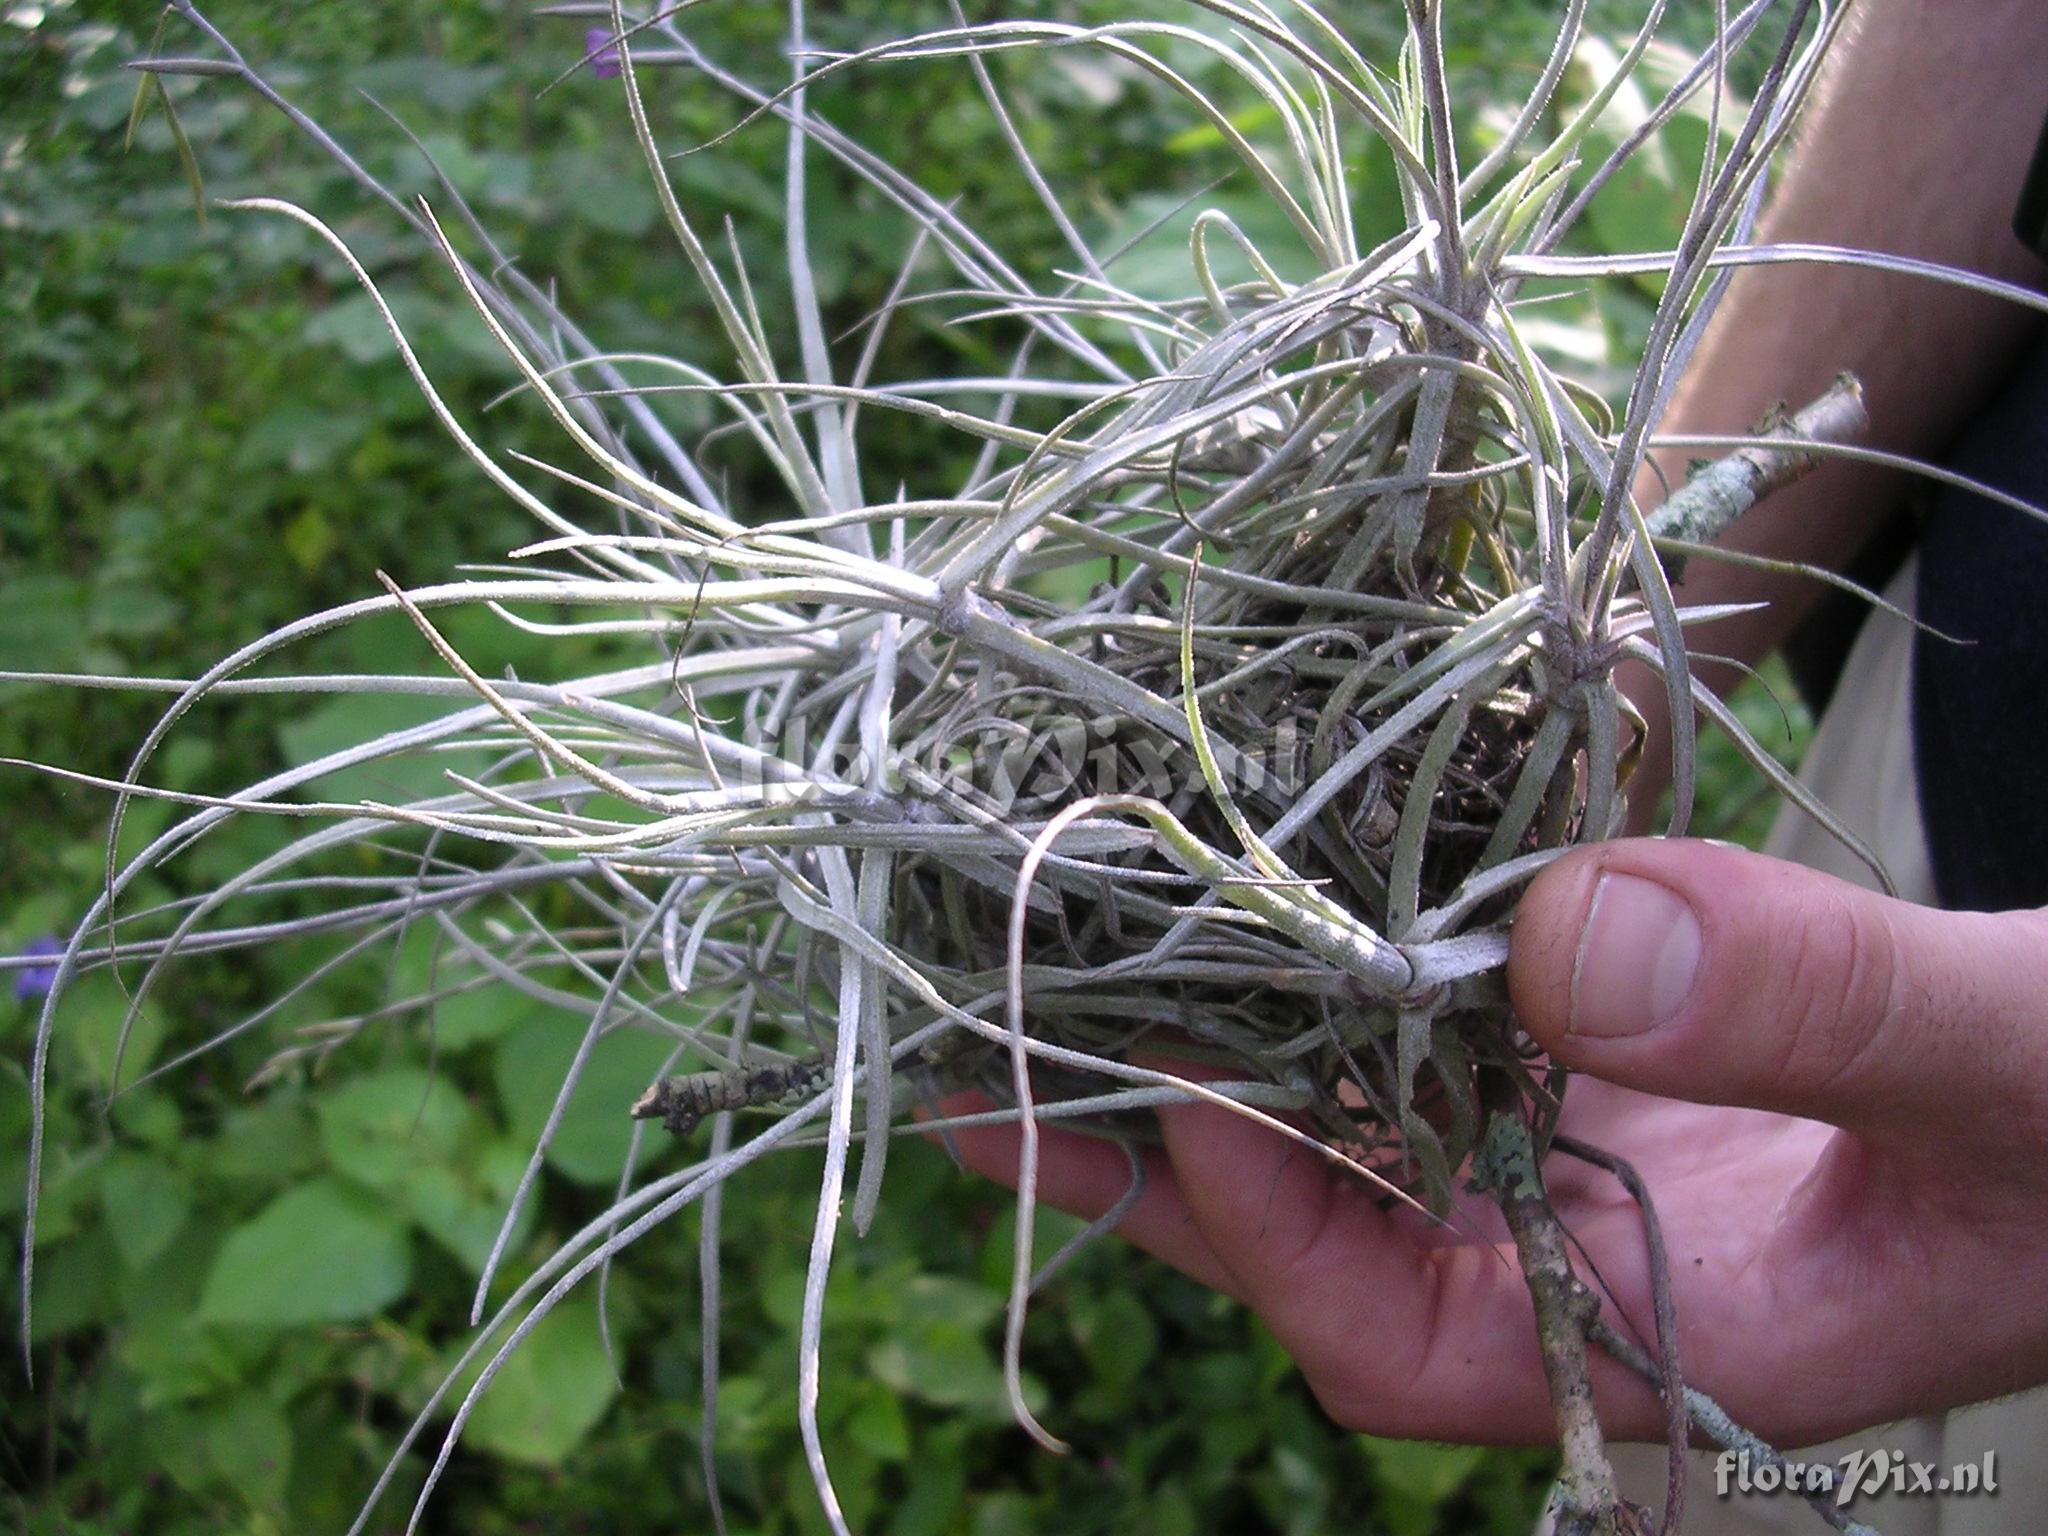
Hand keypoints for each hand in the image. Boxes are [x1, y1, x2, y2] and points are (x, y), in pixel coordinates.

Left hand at [951, 839, 2047, 1445]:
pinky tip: (1251, 876)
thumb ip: (1819, 1011)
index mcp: (1682, 1340)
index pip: (1402, 1339)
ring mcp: (1589, 1157)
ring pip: (1356, 1117)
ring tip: (1040, 962)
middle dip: (1150, 1156)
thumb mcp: (2015, 1060)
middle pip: (1321, 1231)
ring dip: (1210, 1040)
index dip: (1272, 1229)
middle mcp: (1597, 1258)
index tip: (1190, 1086)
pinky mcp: (1604, 1059)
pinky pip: (1433, 1018)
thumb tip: (1570, 938)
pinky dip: (1343, 952)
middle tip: (976, 1063)